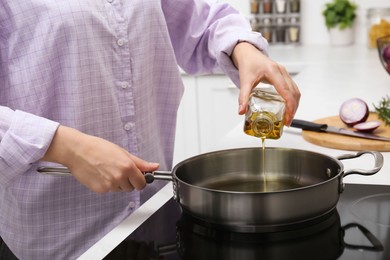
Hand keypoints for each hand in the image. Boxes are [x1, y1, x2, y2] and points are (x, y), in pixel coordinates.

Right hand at [41, 125, 158, 192]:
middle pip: (131, 188)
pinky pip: (109, 190)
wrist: (77, 151)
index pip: (142, 183)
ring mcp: (109, 185)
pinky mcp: (100, 190)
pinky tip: (101, 174)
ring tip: (108, 170)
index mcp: (127, 167)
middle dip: (129, 181)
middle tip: (119, 169)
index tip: (138, 177)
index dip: (141, 180)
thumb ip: (140, 163)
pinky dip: (107, 184)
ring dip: (118, 183)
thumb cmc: (97, 148)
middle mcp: (119, 178)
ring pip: (120, 189)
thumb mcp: (123, 152)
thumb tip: (154, 167)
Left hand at [231, 42, 299, 125]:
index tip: (288, 117)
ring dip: (295, 104)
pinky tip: (288, 108)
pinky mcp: (284, 75)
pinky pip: (293, 88)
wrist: (248, 53)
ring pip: (296, 90)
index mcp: (273, 71)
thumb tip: (241, 111)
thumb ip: (243, 97)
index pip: (286, 91)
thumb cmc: (248, 64)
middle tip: (288, 121)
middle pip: (294, 92)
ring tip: (289, 117)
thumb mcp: (244, 81)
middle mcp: (282, 71)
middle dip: (293, 108)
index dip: (289, 105)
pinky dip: (292, 99)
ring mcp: (284, 73)